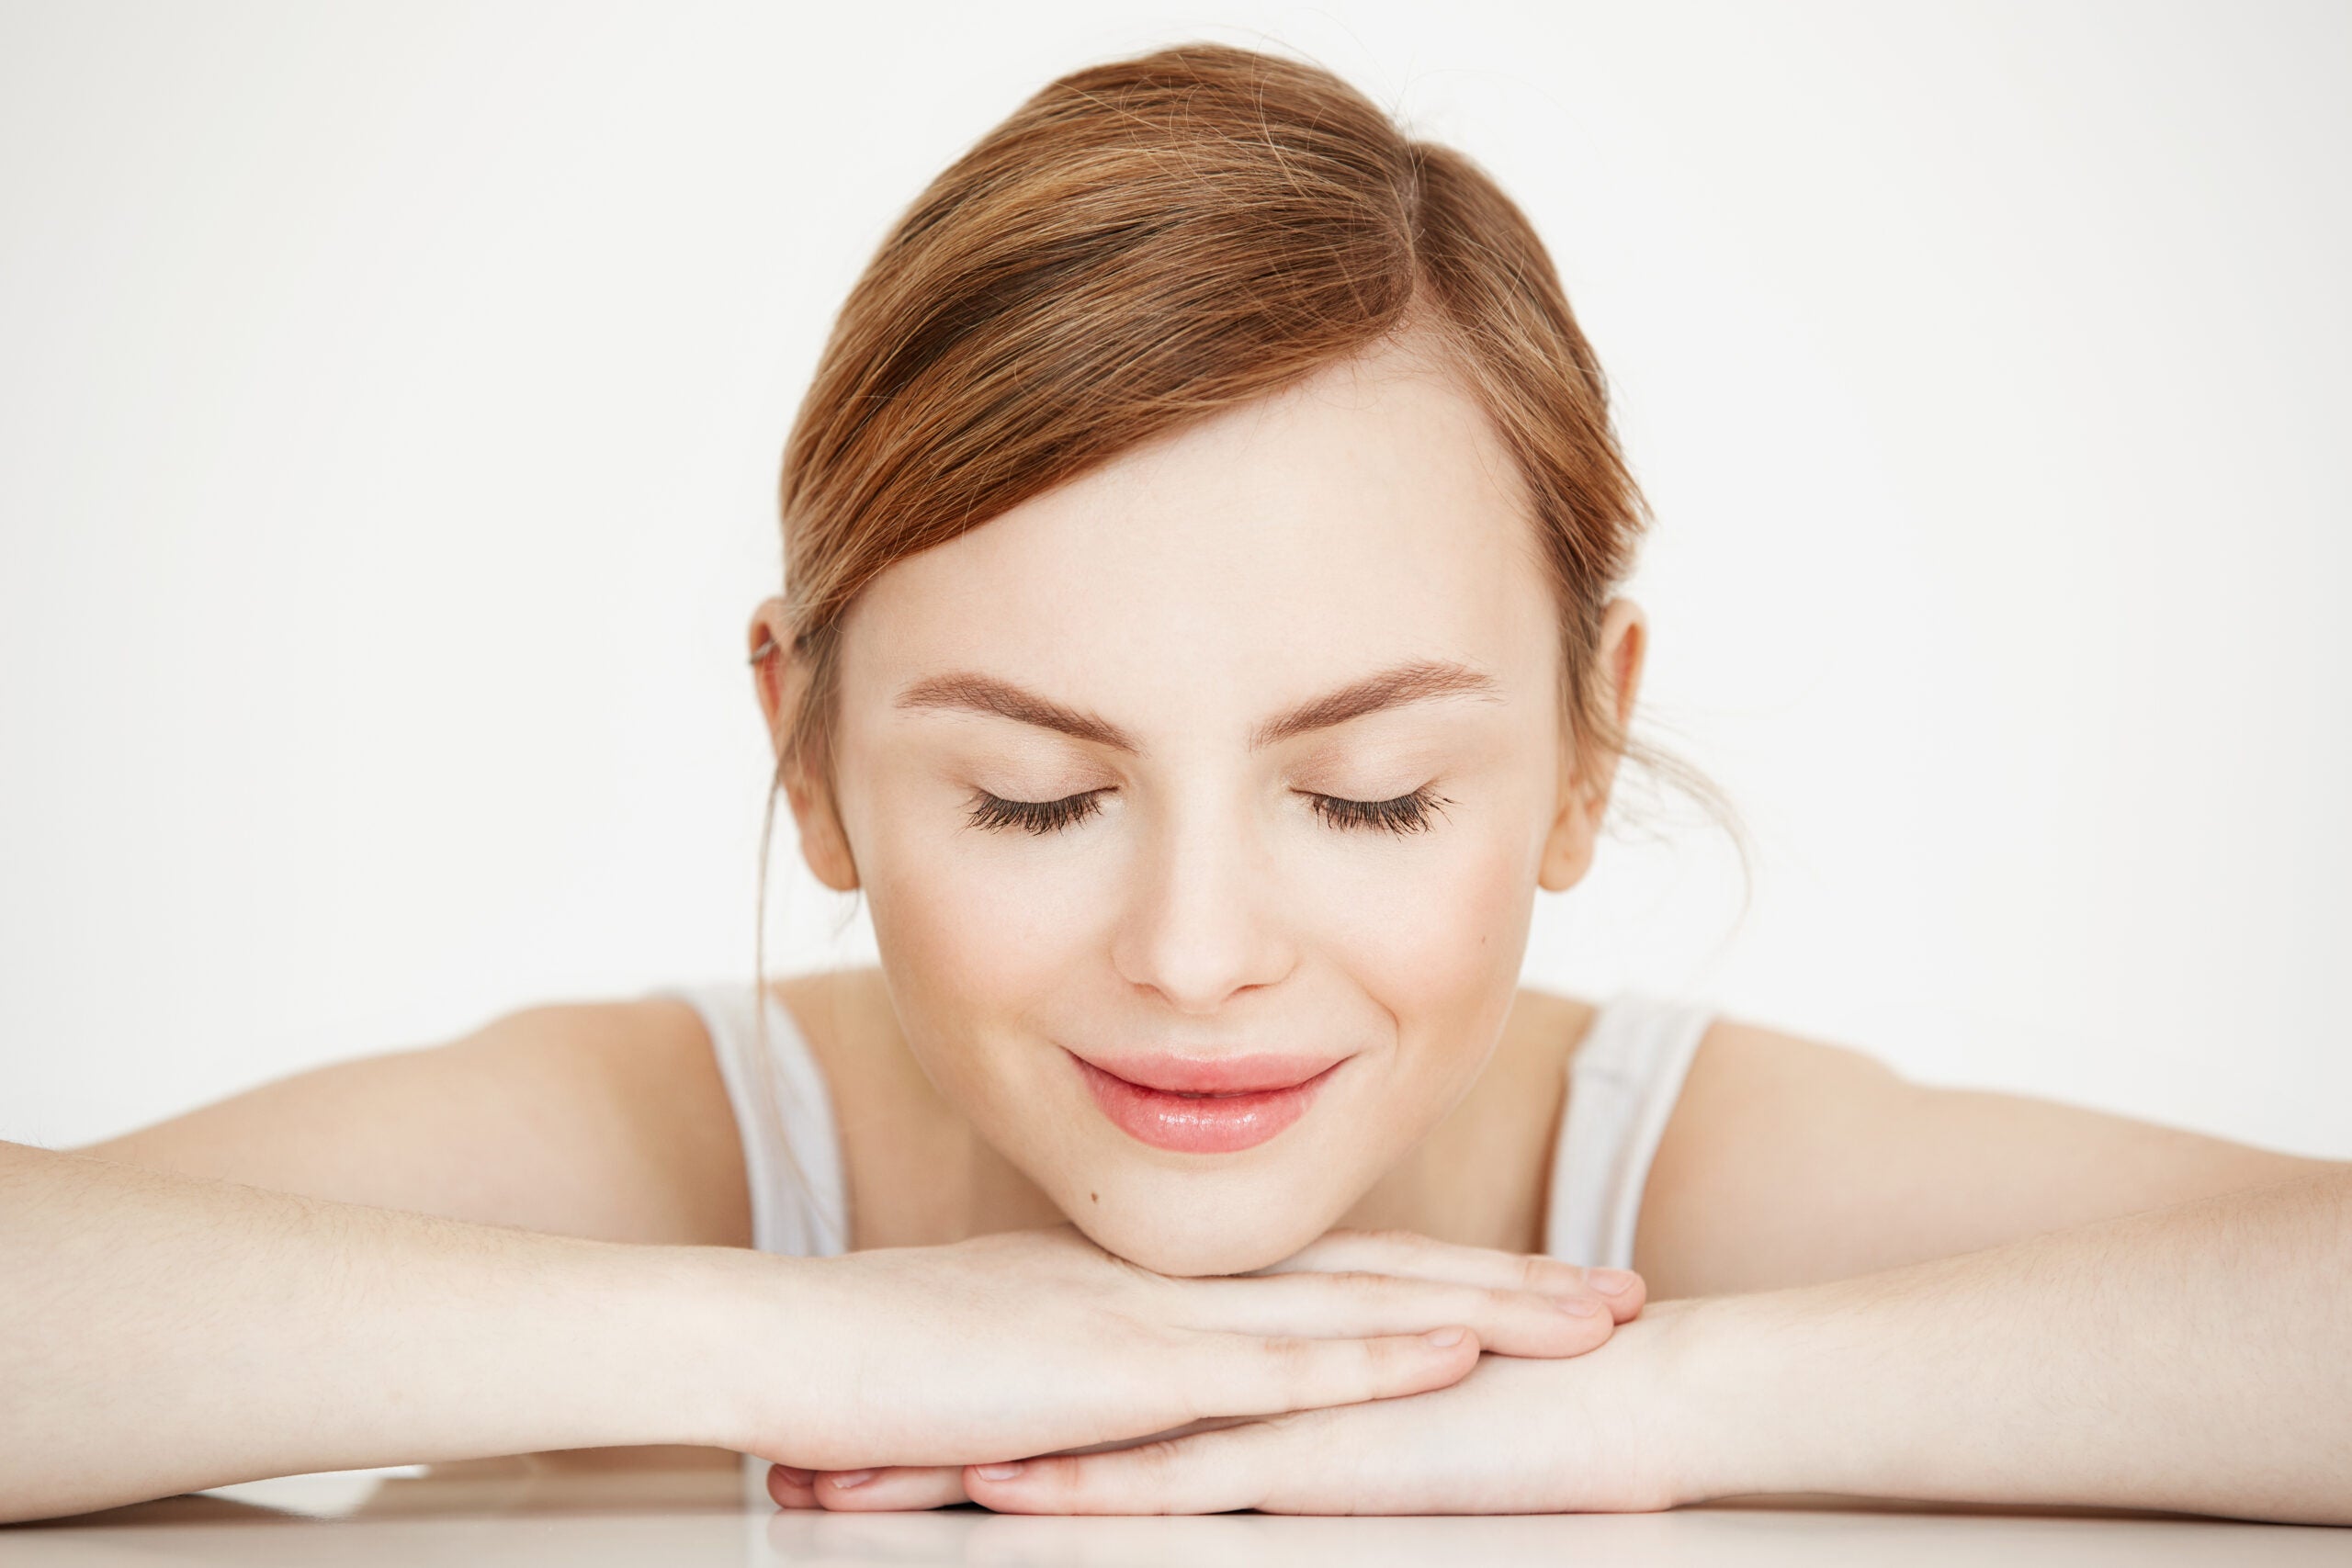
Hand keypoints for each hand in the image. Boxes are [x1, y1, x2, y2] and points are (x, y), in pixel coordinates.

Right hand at [762, 1228, 1648, 1509]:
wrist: (776, 1340)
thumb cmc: (872, 1365)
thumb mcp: (1013, 1372)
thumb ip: (1093, 1381)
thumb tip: (1140, 1407)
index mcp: (1159, 1289)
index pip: (1330, 1278)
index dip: (1439, 1280)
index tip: (1534, 1286)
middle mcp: (1178, 1288)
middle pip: (1375, 1281)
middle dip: (1507, 1289)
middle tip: (1621, 1292)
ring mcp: (1156, 1321)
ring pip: (1351, 1313)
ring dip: (1480, 1317)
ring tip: (1594, 1319)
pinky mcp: (1119, 1373)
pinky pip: (1267, 1370)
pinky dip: (1368, 1366)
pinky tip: (1451, 1364)